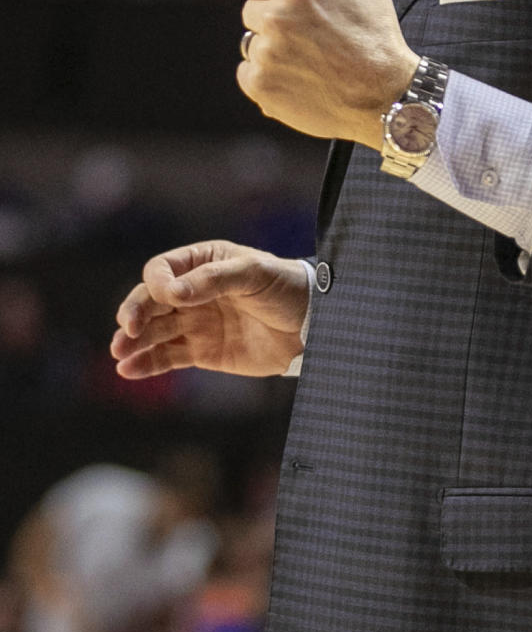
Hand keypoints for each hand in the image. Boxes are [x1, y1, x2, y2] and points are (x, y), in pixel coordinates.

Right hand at [111, 241, 309, 378]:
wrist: (311, 325)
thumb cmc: (285, 287)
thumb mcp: (253, 274)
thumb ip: (213, 279)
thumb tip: (172, 292)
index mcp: (203, 261)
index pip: (163, 270)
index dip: (157, 284)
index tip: (167, 297)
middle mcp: (193, 291)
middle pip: (150, 301)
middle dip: (135, 313)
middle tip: (126, 330)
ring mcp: (195, 322)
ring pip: (154, 331)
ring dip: (133, 341)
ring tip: (119, 353)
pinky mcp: (202, 352)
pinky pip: (167, 358)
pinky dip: (146, 364)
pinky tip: (128, 370)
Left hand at [223, 0, 417, 146]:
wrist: (387, 96)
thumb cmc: (378, 32)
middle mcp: (276, 21)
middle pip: (252, 13)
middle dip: (276, 19)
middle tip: (314, 35)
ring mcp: (267, 57)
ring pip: (252, 45)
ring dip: (273, 50)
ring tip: (312, 61)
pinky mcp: (262, 89)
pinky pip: (248, 75)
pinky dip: (267, 78)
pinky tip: (301, 80)